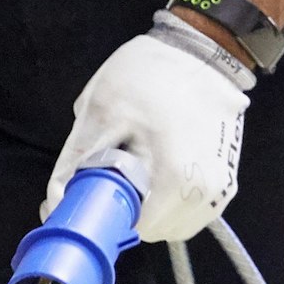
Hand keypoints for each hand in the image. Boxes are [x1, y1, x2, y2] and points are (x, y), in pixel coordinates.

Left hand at [50, 21, 248, 242]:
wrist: (202, 52)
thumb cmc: (148, 75)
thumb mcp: (98, 111)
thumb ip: (75, 163)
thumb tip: (55, 203)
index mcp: (175, 178)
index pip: (133, 228)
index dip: (104, 218)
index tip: (90, 199)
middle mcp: (207, 191)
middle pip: (154, 230)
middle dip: (127, 212)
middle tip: (112, 178)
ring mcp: (222, 188)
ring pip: (174, 225)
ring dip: (150, 209)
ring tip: (138, 171)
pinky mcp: (229, 181)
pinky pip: (193, 211)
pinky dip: (171, 202)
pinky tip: (158, 172)